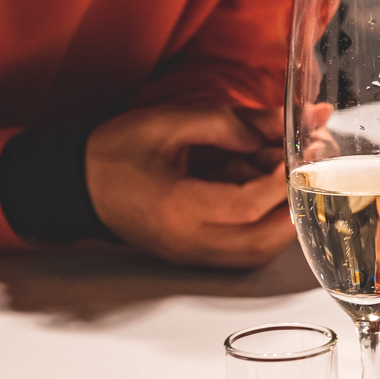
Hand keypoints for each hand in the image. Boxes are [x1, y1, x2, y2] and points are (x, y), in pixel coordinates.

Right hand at [86, 106, 294, 268]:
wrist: (80, 184)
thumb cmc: (117, 151)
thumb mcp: (168, 122)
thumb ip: (226, 122)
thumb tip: (277, 127)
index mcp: (176, 207)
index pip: (245, 206)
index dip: (277, 179)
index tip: (292, 151)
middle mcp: (188, 242)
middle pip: (262, 240)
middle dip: (292, 202)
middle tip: (299, 164)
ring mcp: (193, 255)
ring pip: (259, 250)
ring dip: (282, 214)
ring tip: (275, 171)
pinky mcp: (197, 256)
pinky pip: (245, 250)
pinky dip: (264, 223)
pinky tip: (257, 189)